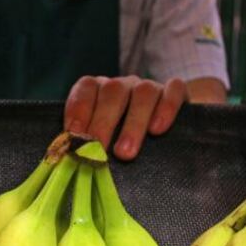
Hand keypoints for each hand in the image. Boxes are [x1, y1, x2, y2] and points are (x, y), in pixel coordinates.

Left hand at [64, 76, 186, 160]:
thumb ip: (86, 144)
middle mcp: (124, 85)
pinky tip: (158, 130)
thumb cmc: (121, 141)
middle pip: (113, 92)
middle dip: (103, 123)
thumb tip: (68, 159)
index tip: (74, 135)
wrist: (166, 131)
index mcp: (100, 90)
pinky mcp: (177, 93)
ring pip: (143, 93)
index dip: (79, 108)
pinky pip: (173, 90)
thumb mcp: (101, 141)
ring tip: (125, 153)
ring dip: (133, 124)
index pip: (87, 87)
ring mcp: (150, 87)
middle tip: (98, 151)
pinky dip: (166, 108)